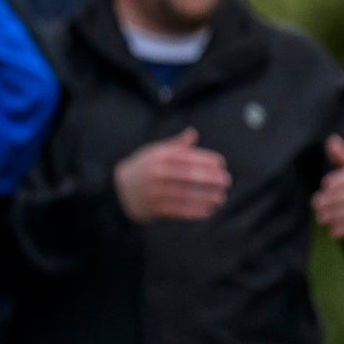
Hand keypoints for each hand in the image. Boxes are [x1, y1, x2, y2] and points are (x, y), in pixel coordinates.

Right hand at [114, 128, 230, 223]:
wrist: (117, 191)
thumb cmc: (141, 169)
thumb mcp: (153, 152)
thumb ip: (175, 145)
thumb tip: (193, 133)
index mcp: (158, 157)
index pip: (189, 158)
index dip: (208, 160)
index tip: (221, 164)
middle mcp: (156, 173)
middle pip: (190, 176)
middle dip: (212, 179)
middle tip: (227, 181)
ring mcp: (155, 192)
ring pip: (187, 195)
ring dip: (208, 197)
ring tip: (221, 198)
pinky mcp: (154, 208)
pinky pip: (180, 210)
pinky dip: (196, 211)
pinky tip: (207, 210)